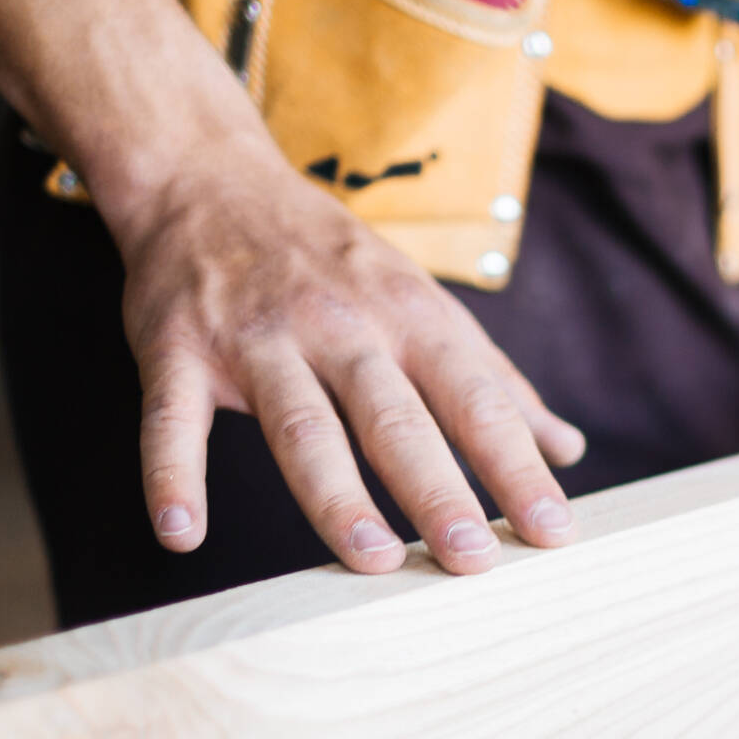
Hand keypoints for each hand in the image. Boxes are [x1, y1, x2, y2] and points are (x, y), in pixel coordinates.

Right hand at [107, 143, 586, 576]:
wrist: (207, 178)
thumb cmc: (333, 261)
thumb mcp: (422, 303)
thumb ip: (492, 382)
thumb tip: (566, 448)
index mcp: (410, 318)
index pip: (476, 401)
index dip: (516, 467)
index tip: (552, 533)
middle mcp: (339, 326)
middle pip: (395, 419)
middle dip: (438, 490)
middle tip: (474, 560)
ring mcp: (255, 339)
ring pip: (301, 425)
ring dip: (336, 496)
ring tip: (374, 560)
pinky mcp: (178, 351)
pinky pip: (172, 420)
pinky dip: (171, 475)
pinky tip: (182, 533)